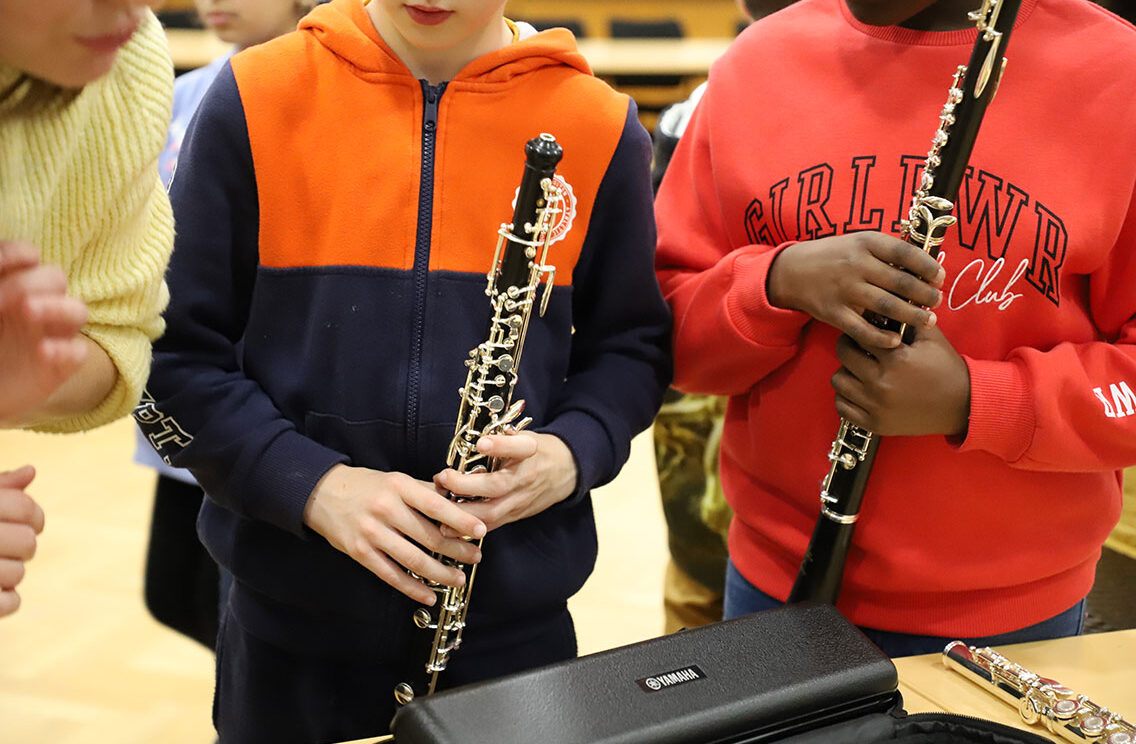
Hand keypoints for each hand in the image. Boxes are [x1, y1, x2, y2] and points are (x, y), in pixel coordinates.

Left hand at [0, 241, 88, 426]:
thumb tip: (20, 297)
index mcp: (13, 286)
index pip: (27, 256)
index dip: (16, 254)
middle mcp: (36, 306)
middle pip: (55, 278)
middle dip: (29, 283)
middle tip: (2, 302)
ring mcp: (50, 336)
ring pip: (78, 310)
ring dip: (56, 308)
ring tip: (27, 312)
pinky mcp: (61, 366)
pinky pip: (79, 352)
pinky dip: (65, 350)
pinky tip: (42, 352)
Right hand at [0, 465, 45, 618]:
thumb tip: (30, 470)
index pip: (24, 508)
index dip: (34, 516)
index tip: (30, 523)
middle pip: (27, 542)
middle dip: (22, 546)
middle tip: (4, 547)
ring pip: (17, 574)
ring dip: (8, 574)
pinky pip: (10, 602)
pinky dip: (4, 600)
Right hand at [302, 464, 486, 604]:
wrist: (322, 493)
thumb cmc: (366, 486)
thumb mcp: (397, 480)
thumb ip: (426, 491)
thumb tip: (459, 500)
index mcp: (399, 487)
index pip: (436, 505)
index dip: (461, 519)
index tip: (482, 529)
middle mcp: (386, 510)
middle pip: (429, 536)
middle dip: (457, 550)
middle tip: (476, 557)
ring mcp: (371, 533)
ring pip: (413, 560)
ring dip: (440, 573)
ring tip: (458, 578)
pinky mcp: (360, 553)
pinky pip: (391, 575)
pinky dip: (412, 588)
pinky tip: (429, 595)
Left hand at [433, 431, 577, 531]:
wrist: (566, 471)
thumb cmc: (539, 450)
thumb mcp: (525, 435)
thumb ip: (503, 436)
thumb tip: (475, 436)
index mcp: (531, 451)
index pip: (519, 447)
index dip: (500, 445)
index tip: (481, 443)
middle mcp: (526, 477)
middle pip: (498, 486)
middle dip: (466, 485)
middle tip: (444, 477)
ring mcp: (521, 499)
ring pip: (492, 512)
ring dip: (463, 512)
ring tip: (441, 505)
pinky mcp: (516, 515)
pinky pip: (492, 525)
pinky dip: (469, 526)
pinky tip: (448, 527)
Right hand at [767, 232, 944, 348]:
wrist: (792, 271)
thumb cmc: (834, 256)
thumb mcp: (858, 243)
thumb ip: (886, 253)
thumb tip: (923, 268)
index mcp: (865, 242)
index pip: (904, 252)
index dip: (927, 265)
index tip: (940, 277)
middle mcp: (856, 265)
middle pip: (900, 282)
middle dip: (925, 294)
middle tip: (937, 301)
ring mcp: (844, 290)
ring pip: (887, 306)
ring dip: (912, 316)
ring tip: (929, 321)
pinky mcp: (834, 312)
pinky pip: (862, 329)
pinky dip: (881, 337)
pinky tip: (897, 340)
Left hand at [831, 325, 969, 436]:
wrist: (961, 405)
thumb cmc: (946, 368)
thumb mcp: (931, 338)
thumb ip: (908, 318)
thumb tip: (887, 301)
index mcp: (896, 359)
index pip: (860, 334)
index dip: (861, 329)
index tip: (864, 330)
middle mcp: (882, 384)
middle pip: (844, 355)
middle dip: (850, 346)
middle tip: (858, 347)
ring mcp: (876, 406)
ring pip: (838, 381)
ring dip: (846, 372)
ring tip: (859, 369)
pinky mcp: (875, 424)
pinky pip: (842, 407)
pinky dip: (845, 397)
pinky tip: (858, 390)